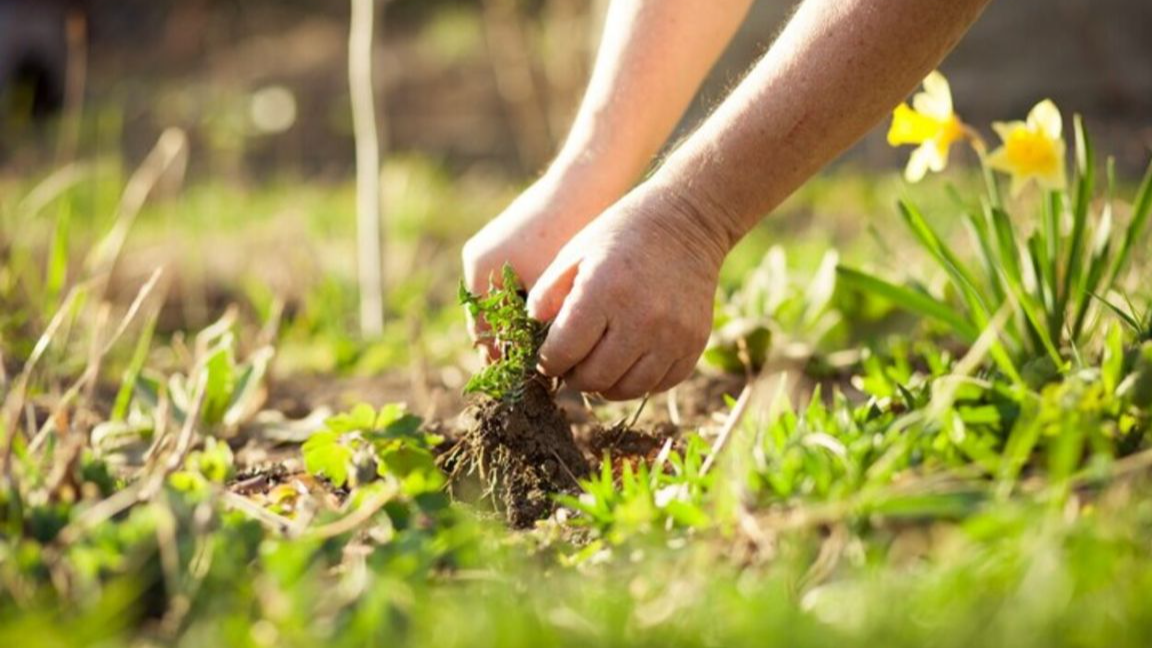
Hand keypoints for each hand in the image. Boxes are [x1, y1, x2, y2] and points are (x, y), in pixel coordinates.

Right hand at [462, 167, 623, 355]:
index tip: (532, 378)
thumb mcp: (551, 287)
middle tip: (544, 368)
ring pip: (507, 305)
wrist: (586, 180)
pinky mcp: (516, 244)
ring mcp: (496, 249)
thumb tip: (537, 366)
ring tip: (555, 345)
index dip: (506, 360)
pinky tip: (563, 316)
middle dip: (515, 344)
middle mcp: (480, 260)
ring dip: (526, 325)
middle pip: (492, 319)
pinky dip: (534, 304)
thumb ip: (536, 326)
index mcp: (481, 270)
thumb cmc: (568, 232)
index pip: (483, 333)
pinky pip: (518, 285)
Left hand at [527, 184, 729, 400]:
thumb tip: (533, 336)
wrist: (688, 222)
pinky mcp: (694, 344)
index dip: (548, 361)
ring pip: (626, 389)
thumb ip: (547, 296)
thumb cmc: (622, 235)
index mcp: (603, 292)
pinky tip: (629, 360)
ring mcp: (672, 335)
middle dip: (574, 376)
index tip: (547, 356)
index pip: (563, 353)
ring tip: (599, 363)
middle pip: (594, 379)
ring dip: (605, 383)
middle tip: (572, 363)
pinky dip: (638, 380)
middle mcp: (641, 319)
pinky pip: (659, 384)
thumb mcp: (575, 253)